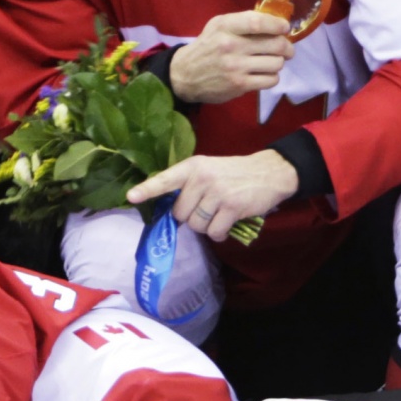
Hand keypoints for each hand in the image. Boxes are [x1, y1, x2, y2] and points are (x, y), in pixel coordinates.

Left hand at [125, 148, 298, 240]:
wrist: (270, 172)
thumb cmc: (235, 174)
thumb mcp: (209, 169)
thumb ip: (190, 185)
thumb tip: (172, 212)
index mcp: (193, 166)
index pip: (165, 179)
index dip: (147, 189)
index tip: (131, 197)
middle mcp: (202, 178)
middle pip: (180, 214)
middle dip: (191, 217)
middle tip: (208, 208)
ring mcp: (216, 192)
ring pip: (196, 225)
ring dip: (207, 226)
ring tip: (220, 214)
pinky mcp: (231, 207)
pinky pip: (214, 232)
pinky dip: (219, 234)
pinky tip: (227, 223)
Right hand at [167, 10, 293, 104]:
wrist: (186, 74)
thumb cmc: (208, 46)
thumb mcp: (218, 26)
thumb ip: (242, 21)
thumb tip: (275, 23)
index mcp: (226, 26)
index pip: (258, 22)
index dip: (277, 25)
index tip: (285, 28)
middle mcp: (231, 45)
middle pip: (275, 44)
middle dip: (287, 47)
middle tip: (287, 49)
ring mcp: (236, 67)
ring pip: (276, 63)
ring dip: (278, 63)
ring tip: (271, 62)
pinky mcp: (239, 85)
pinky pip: (270, 80)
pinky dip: (272, 77)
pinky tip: (264, 74)